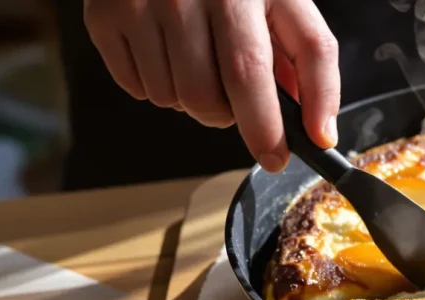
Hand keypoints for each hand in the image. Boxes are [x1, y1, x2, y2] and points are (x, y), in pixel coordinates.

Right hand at [82, 0, 340, 171]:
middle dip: (234, 121)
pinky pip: (140, 90)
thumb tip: (319, 131)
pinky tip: (171, 54)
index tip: (278, 158)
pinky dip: (162, 88)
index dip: (268, 126)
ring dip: (197, 102)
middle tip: (242, 107)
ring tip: (204, 63)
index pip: (253, 71)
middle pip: (209, 98)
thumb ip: (310, 62)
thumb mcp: (284, 3)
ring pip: (175, 100)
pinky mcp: (105, 17)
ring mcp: (142, 4)